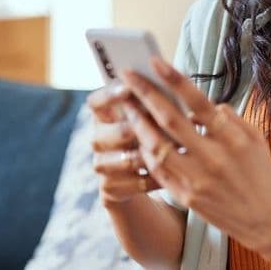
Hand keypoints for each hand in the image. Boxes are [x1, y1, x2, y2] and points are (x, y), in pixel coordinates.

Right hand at [86, 81, 161, 206]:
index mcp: (107, 116)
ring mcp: (103, 165)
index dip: (108, 96)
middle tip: (145, 128)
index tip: (128, 88)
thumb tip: (176, 81)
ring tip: (164, 154)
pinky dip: (149, 180)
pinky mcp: (110, 189)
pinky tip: (168, 176)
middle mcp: (100, 139)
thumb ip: (158, 102)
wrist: (144, 177)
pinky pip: (128, 184)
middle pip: (99, 135)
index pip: (94, 102)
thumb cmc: (155, 135)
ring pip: (114, 162)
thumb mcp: (155, 118)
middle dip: (124, 131)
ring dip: (140, 157)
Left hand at [120, 57, 270, 253]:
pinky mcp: (186, 196)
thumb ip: (230, 117)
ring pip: (156, 146)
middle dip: (146, 94)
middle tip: (128, 76)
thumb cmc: (261, 174)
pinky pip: (158, 170)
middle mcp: (211, 156)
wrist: (266, 220)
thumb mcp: (255, 138)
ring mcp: (196, 178)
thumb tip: (204, 105)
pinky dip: (146, 152)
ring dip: (138, 123)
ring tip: (127, 106)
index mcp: (231, 137)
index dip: (174, 79)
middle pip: (170, 119)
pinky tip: (139, 138)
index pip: (197, 101)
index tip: (155, 62)